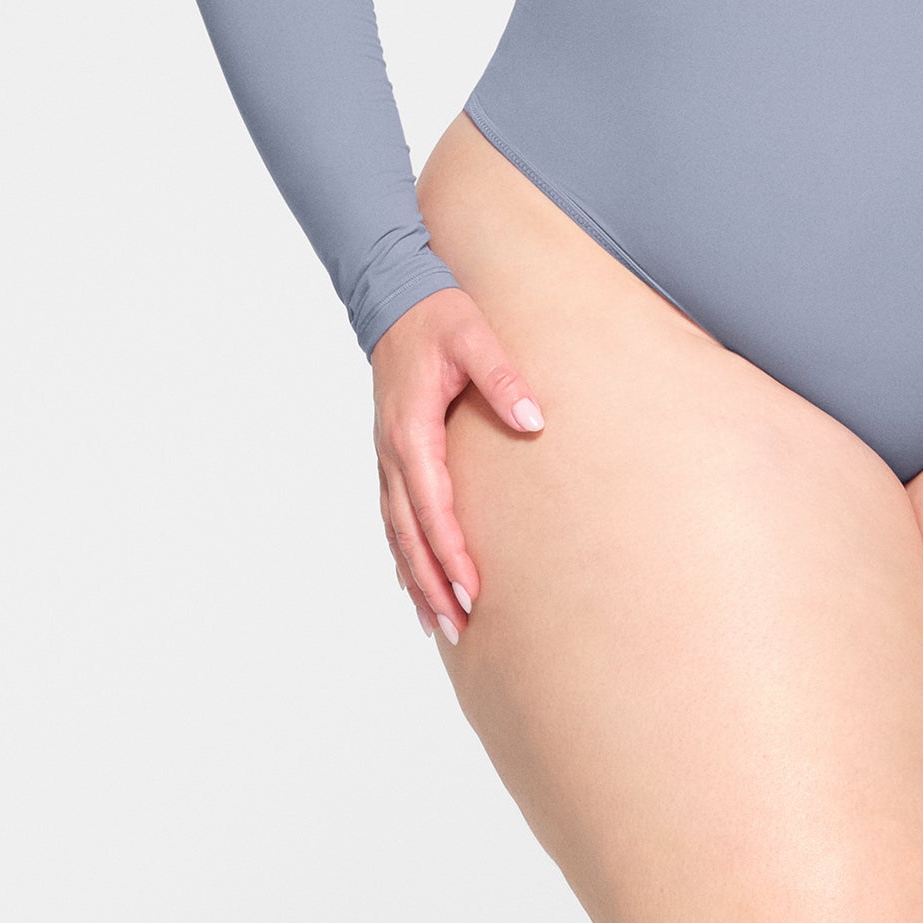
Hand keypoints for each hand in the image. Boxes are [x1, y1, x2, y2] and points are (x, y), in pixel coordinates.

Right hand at [370, 286, 544, 643]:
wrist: (395, 296)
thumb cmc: (437, 315)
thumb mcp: (475, 336)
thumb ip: (504, 377)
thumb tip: (535, 420)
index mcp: (411, 429)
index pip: (430, 504)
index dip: (449, 550)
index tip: (470, 587)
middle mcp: (392, 451)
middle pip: (408, 534)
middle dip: (432, 583)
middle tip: (459, 627)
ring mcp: (388, 456)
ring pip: (396, 533)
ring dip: (416, 579)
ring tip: (440, 624)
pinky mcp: (393, 454)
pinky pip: (394, 517)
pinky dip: (404, 555)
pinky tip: (418, 583)